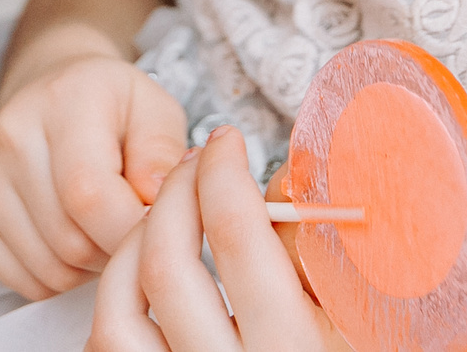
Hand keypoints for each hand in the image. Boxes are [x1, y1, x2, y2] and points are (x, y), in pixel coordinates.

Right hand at [0, 53, 193, 298]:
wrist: (53, 92)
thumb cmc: (112, 108)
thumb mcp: (156, 110)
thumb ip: (163, 155)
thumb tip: (152, 205)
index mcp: (65, 100)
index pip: (89, 196)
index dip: (131, 231)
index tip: (155, 228)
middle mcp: (11, 134)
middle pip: (71, 241)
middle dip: (114, 250)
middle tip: (129, 225)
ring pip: (49, 270)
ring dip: (88, 268)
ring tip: (101, 228)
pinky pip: (23, 281)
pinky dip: (56, 278)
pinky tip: (70, 237)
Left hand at [92, 127, 340, 351]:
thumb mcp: (351, 323)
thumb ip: (312, 255)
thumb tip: (268, 181)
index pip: (238, 238)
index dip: (223, 174)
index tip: (226, 144)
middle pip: (167, 266)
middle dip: (173, 196)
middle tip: (193, 166)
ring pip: (118, 313)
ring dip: (131, 249)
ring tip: (160, 220)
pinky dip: (115, 306)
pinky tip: (142, 282)